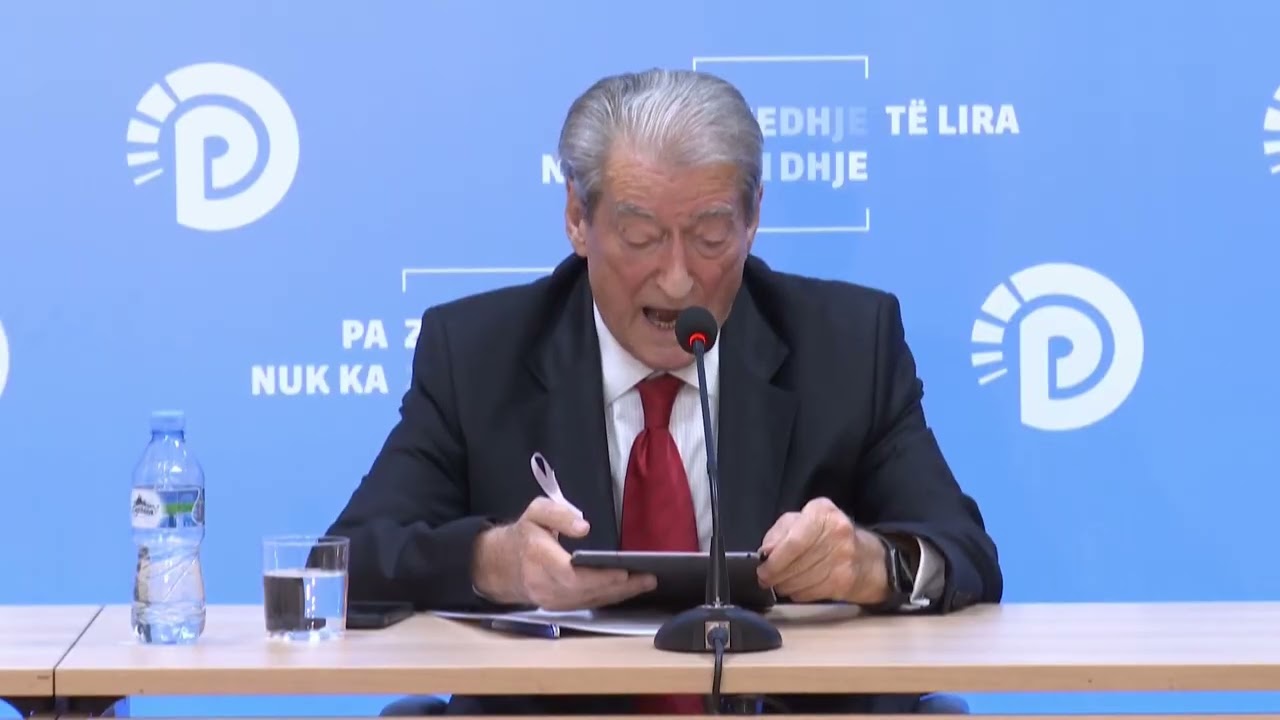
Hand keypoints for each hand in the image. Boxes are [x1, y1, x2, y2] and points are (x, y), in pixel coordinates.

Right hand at [471, 497, 656, 610]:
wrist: (501, 565)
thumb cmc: (525, 535)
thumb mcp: (536, 512)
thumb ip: (559, 514)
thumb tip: (583, 527)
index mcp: (537, 558)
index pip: (571, 574)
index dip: (599, 576)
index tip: (623, 571)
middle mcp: (544, 584)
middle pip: (586, 591)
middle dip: (619, 586)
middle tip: (648, 577)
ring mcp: (551, 600)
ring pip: (590, 600)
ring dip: (620, 594)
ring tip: (646, 582)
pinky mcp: (558, 607)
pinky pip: (587, 604)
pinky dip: (609, 598)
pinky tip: (627, 590)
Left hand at [755, 497, 888, 603]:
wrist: (867, 557)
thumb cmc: (826, 535)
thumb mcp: (801, 521)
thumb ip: (780, 533)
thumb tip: (765, 553)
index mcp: (822, 512)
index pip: (794, 541)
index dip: (775, 560)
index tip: (762, 569)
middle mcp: (837, 532)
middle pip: (796, 563)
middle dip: (775, 575)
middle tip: (765, 579)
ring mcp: (844, 558)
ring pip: (802, 581)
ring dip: (785, 586)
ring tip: (780, 583)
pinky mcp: (845, 581)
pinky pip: (811, 593)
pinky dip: (798, 593)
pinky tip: (796, 588)